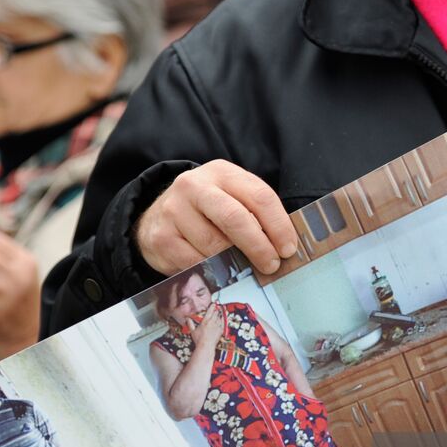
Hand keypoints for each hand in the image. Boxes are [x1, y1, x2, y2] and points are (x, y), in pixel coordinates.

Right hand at [135, 160, 297, 275]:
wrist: (158, 215)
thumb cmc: (208, 210)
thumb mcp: (232, 198)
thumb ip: (256, 214)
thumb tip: (285, 247)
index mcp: (221, 172)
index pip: (259, 196)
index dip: (279, 225)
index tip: (289, 249)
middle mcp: (194, 186)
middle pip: (235, 218)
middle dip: (259, 246)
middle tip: (272, 265)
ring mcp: (173, 211)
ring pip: (214, 246)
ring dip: (235, 263)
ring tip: (245, 270)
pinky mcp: (161, 238)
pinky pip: (194, 263)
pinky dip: (212, 272)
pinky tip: (219, 273)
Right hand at [192, 302, 225, 349]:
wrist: (206, 347)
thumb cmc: (199, 340)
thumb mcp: (193, 331)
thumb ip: (190, 324)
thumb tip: (187, 318)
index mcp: (206, 321)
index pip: (210, 311)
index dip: (212, 306)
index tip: (213, 303)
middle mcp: (212, 322)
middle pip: (216, 313)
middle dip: (215, 309)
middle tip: (216, 307)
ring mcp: (217, 326)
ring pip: (219, 317)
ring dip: (219, 314)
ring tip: (219, 311)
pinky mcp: (220, 330)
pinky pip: (223, 322)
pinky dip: (223, 319)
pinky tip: (222, 318)